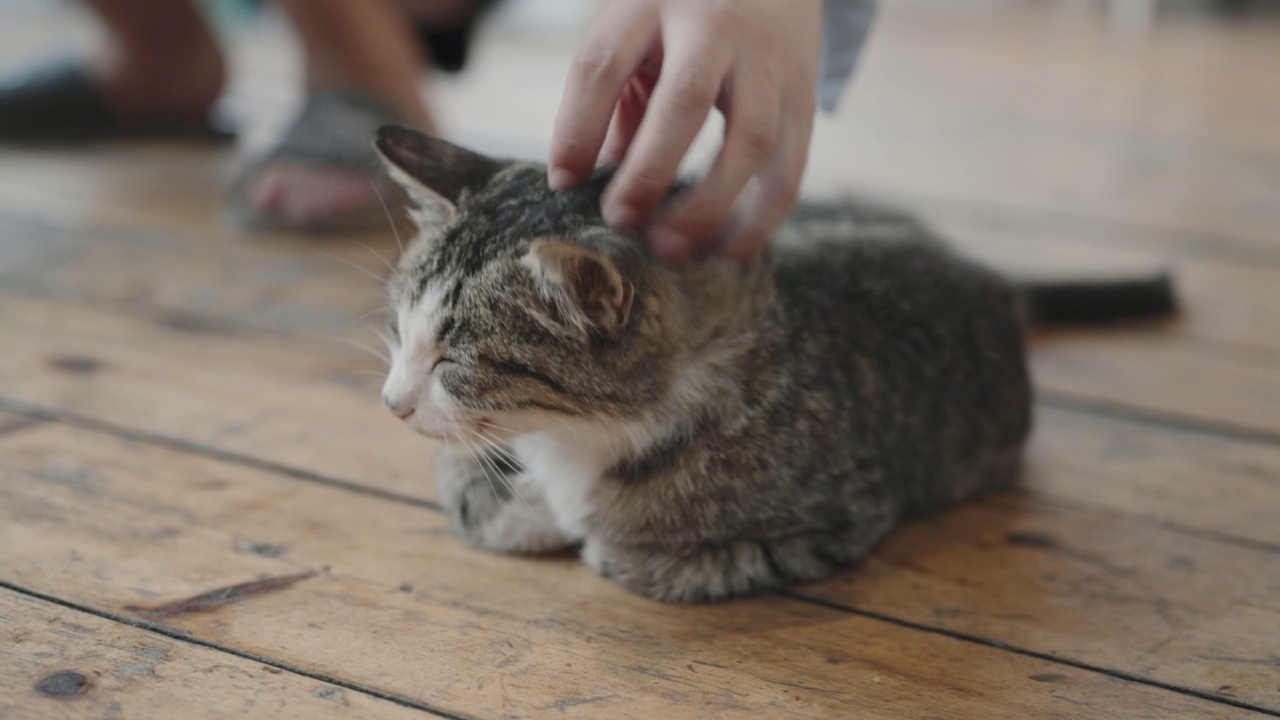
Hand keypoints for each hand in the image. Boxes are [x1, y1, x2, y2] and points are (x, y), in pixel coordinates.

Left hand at [548, 0, 822, 263]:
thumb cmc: (681, 9)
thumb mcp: (635, 28)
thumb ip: (612, 96)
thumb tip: (584, 180)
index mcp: (651, 2)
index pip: (604, 65)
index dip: (578, 128)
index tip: (564, 184)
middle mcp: (714, 26)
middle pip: (684, 101)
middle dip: (649, 171)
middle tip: (620, 221)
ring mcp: (767, 60)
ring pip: (750, 141)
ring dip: (708, 206)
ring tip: (670, 249)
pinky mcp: (804, 94)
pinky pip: (790, 166)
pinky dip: (762, 217)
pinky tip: (729, 251)